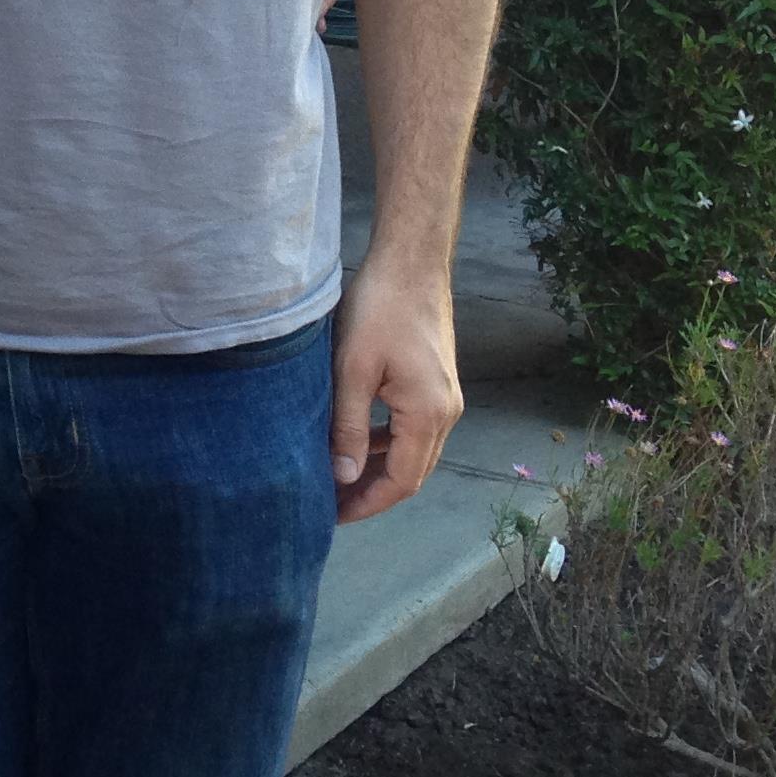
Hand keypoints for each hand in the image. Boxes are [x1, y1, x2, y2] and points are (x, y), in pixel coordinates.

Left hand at [329, 249, 461, 524]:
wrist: (411, 261)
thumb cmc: (378, 309)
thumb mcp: (352, 370)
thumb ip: (349, 427)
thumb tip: (343, 478)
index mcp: (428, 414)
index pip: (401, 481)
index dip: (367, 502)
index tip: (331, 515)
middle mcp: (446, 413)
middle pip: (412, 472)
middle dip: (372, 492)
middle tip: (329, 504)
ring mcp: (445, 398)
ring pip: (413, 452)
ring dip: (379, 468)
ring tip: (337, 478)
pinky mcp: (436, 383)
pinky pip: (413, 429)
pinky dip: (386, 443)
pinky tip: (357, 441)